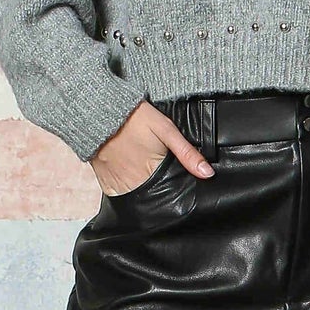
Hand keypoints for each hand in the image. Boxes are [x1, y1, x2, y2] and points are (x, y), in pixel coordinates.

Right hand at [90, 102, 215, 195]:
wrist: (101, 110)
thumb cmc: (135, 117)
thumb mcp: (167, 130)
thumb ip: (187, 153)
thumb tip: (207, 173)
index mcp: (151, 172)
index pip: (168, 194)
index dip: (173, 192)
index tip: (177, 187)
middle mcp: (133, 182)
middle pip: (151, 199)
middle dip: (158, 193)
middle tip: (160, 179)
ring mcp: (116, 183)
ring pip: (133, 199)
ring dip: (141, 193)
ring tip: (145, 178)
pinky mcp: (103, 180)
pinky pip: (115, 194)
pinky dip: (123, 191)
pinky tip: (129, 179)